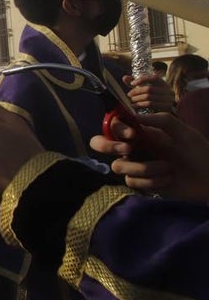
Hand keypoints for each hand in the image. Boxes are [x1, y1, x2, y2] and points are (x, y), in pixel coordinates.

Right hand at [90, 112, 208, 202]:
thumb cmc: (200, 153)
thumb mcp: (184, 131)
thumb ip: (161, 120)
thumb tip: (134, 116)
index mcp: (143, 133)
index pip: (115, 125)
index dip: (116, 128)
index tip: (133, 135)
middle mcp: (135, 148)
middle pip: (101, 143)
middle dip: (107, 145)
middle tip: (127, 149)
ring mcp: (137, 166)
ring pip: (118, 165)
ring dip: (143, 168)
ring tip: (167, 168)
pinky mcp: (141, 183)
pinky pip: (132, 181)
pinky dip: (151, 181)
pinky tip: (168, 179)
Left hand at [124, 73, 174, 112]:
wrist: (163, 112)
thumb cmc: (152, 97)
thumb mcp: (144, 88)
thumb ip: (136, 83)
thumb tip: (124, 77)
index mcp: (163, 83)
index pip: (154, 78)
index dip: (142, 79)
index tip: (131, 84)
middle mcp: (168, 90)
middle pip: (149, 88)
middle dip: (136, 91)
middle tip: (129, 94)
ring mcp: (168, 99)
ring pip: (149, 97)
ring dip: (137, 98)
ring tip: (131, 100)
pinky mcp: (165, 107)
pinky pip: (150, 104)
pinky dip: (139, 104)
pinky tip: (133, 106)